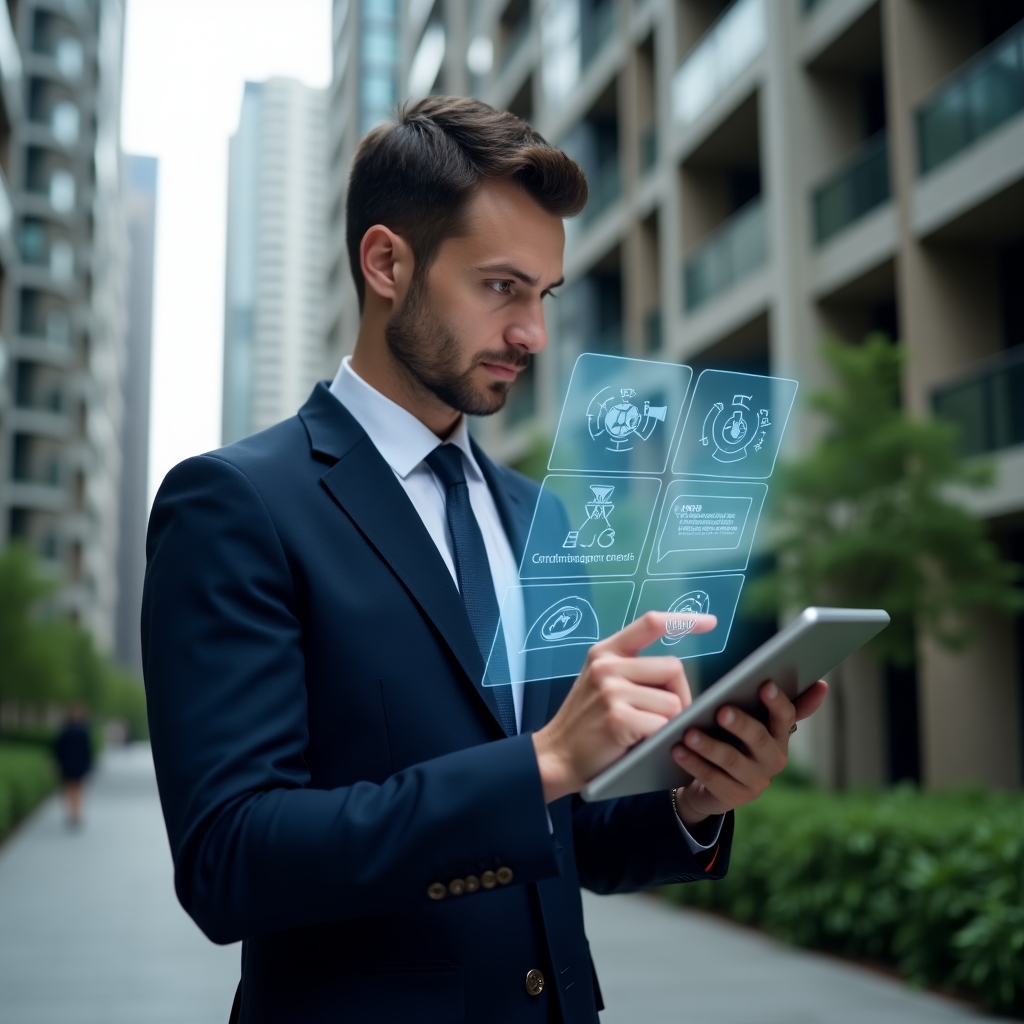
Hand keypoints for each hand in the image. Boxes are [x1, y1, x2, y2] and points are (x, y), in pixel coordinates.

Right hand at [532, 612, 716, 802]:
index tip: (710, 622)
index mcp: (605, 651)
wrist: (555, 756)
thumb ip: (631, 669)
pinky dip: (659, 738)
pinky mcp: (618, 718)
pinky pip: (663, 724)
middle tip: (661, 716)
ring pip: (673, 701)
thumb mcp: (600, 682)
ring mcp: (611, 690)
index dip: (683, 620)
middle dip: (678, 693)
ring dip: (668, 721)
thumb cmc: (585, 722)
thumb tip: (677, 674)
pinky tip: (638, 742)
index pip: (650, 623)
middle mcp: (607, 665)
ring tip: (642, 731)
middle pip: (673, 668)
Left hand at [671, 679, 828, 825]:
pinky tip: (676, 749)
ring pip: (731, 760)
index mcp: (780, 737)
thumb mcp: (759, 724)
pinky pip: (711, 778)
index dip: (777, 703)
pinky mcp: (733, 798)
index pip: (785, 718)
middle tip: (721, 710)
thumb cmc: (737, 744)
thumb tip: (824, 685)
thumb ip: (784, 706)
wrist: (715, 787)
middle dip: (741, 724)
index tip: (765, 685)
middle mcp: (773, 760)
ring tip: (688, 732)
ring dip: (709, 745)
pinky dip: (692, 762)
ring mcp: (754, 782)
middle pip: (758, 739)